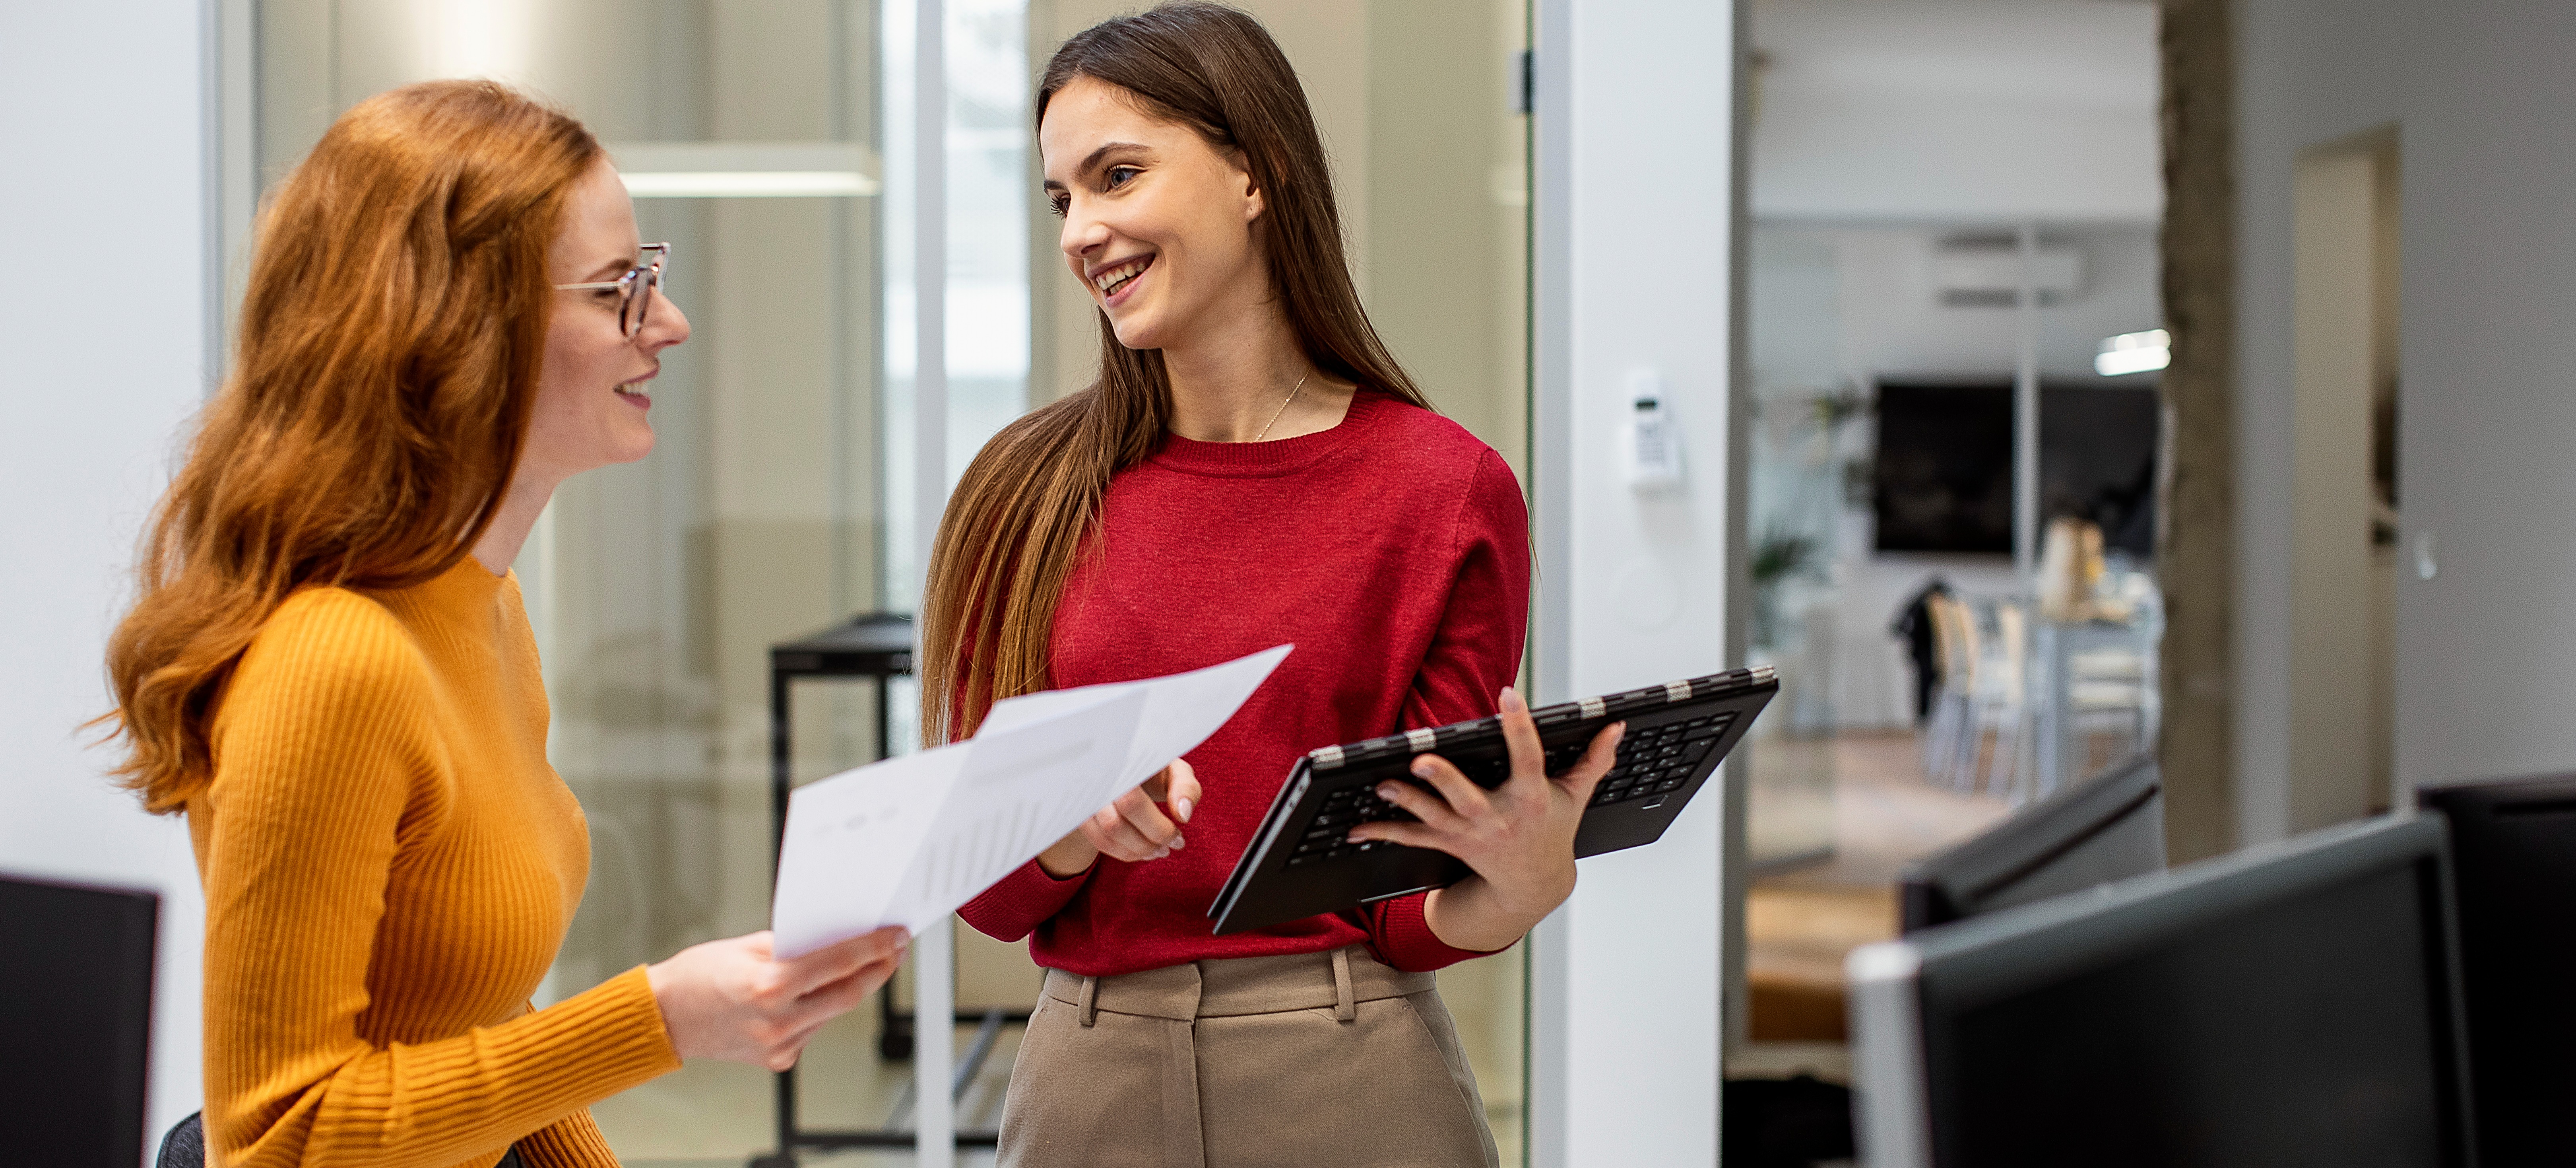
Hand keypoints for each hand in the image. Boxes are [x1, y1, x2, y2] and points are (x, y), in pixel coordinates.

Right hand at [646, 927, 907, 1069]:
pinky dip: (820, 1008)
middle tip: (894, 950)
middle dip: (877, 970)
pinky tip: (817, 992)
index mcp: (768, 987)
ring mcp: (778, 1045)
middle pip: (848, 994)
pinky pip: (813, 1029)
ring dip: (849, 988)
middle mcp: (777, 1022)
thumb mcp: (746, 946)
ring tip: (862, 964)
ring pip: (832, 1013)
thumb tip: (834, 937)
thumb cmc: (696, 976)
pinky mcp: (778, 1060)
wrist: (663, 1019)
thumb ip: (793, 945)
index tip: (895, 935)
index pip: (837, 963)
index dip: (873, 947)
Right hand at [1034, 758, 1199, 876]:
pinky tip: (1141, 851)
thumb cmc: (1154, 770)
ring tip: (1158, 852)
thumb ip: (1186, 787)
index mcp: (1120, 762)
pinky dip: (1121, 852)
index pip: (1131, 802)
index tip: (1178, 837)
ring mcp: (1085, 796)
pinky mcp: (1082, 811)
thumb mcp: (1175, 770)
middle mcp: (1096, 778)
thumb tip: (1182, 815)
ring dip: (1135, 852)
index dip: (1157, 827)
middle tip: (1171, 846)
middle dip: (1147, 842)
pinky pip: (1097, 840)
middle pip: (1114, 824)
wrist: (1125, 766)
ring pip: (1104, 836)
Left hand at [1348, 687, 1622, 951]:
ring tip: (1381, 786)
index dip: (1519, 726)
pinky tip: (1355, 828)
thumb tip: (1615, 725)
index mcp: (1530, 797)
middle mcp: (1496, 817)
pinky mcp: (1447, 843)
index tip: (1509, 695)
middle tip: (1422, 761)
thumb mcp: (1577, 796)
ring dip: (1405, 802)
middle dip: (1444, 780)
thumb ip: (1594, 759)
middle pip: (1467, 797)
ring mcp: (1469, 833)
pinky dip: (1382, 832)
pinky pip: (1411, 837)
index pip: (1527, 756)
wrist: (1533, 885)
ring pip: (1432, 816)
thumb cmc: (1552, 829)